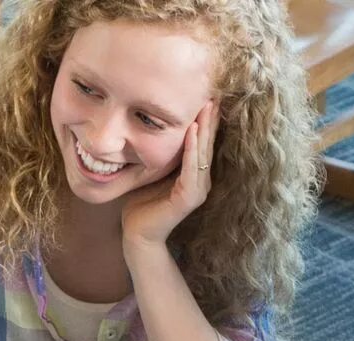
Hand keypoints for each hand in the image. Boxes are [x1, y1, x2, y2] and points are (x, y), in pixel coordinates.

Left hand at [119, 102, 215, 250]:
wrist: (137, 233)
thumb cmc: (142, 203)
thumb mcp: (153, 171)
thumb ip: (162, 154)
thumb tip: (155, 127)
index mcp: (195, 175)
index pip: (203, 144)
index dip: (207, 121)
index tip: (208, 97)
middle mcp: (201, 182)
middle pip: (208, 145)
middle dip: (211, 120)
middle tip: (215, 95)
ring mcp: (197, 191)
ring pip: (203, 155)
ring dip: (205, 130)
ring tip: (207, 108)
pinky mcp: (189, 199)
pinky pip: (192, 169)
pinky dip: (192, 150)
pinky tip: (192, 132)